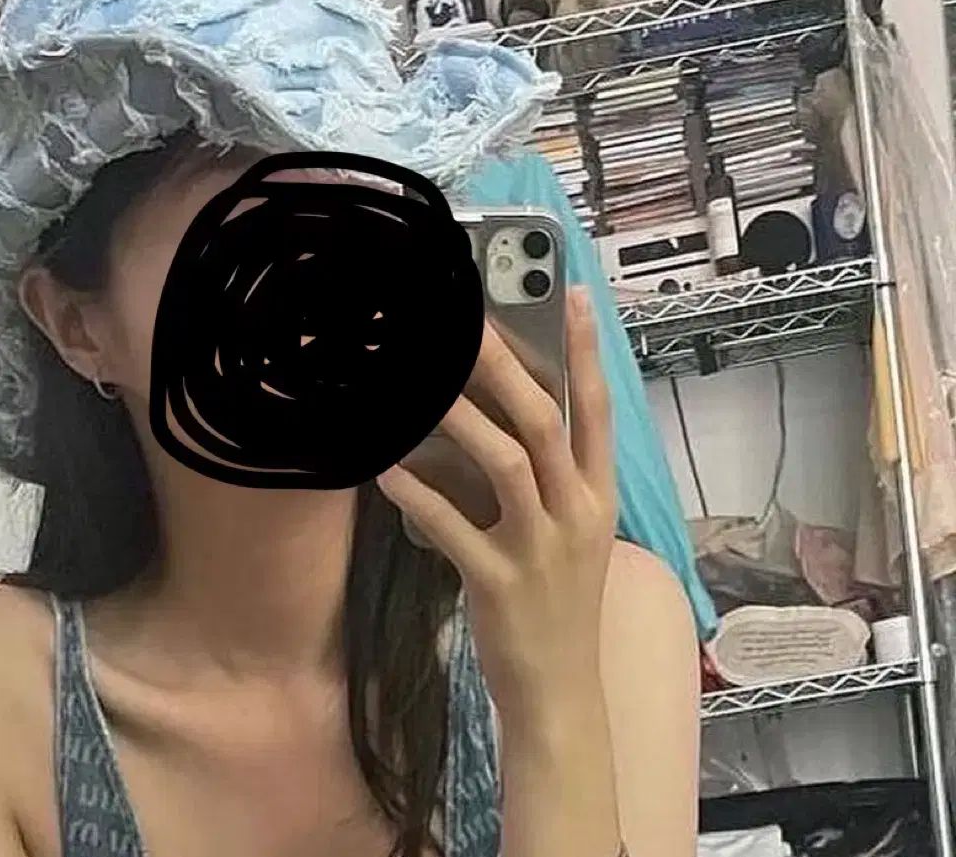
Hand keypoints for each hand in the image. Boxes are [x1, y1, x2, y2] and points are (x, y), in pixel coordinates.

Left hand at [376, 286, 615, 721]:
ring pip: (505, 462)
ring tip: (420, 381)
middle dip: (506, 365)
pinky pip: (451, 525)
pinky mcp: (499, 581)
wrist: (560, 688)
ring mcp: (540, 547)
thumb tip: (495, 418)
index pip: (597, 409)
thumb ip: (547, 479)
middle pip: (544, 420)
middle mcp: (576, 512)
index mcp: (597, 495)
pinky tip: (384, 466)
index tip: (574, 293)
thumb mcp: (571, 534)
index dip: (586, 350)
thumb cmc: (559, 603)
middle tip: (469, 320)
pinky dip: (416, 493)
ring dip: (460, 416)